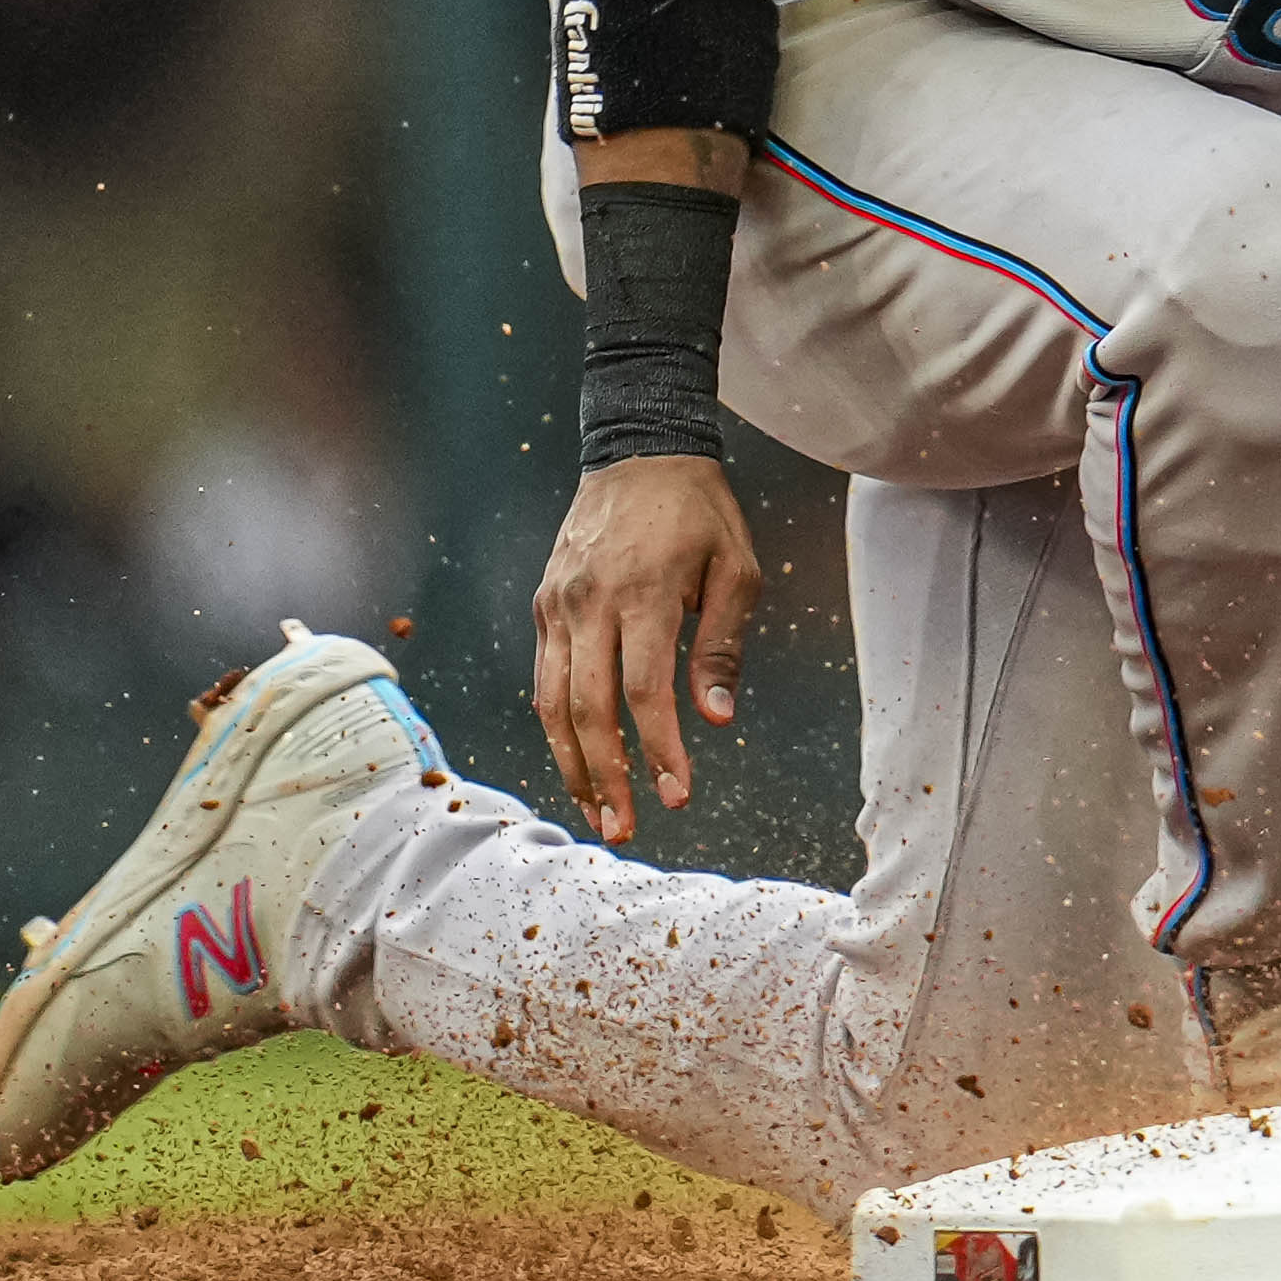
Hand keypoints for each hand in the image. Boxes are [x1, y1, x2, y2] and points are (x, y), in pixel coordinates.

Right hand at [535, 452, 761, 845]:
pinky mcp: (544, 605)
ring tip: (595, 810)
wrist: (639, 453)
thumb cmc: (699, 513)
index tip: (679, 794)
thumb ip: (722, 646)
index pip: (644, 691)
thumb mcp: (737, 570)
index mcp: (643, 594)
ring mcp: (558, 605)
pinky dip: (556, 725)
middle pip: (586, 708)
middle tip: (625, 828)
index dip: (659, 749)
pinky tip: (578, 758)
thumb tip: (717, 718)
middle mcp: (589, 604)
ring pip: (551, 700)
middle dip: (605, 775)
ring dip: (571, 763)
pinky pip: (543, 676)